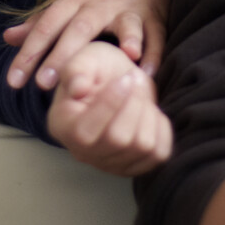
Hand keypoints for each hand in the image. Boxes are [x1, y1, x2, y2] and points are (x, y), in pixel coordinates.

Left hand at [3, 0, 166, 90]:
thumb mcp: (67, 1)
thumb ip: (40, 23)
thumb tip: (7, 38)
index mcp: (73, 0)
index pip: (46, 26)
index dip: (29, 53)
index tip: (13, 82)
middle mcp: (99, 4)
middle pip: (79, 28)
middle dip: (62, 55)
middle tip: (44, 84)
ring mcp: (128, 9)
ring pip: (125, 24)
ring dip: (127, 39)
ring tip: (125, 58)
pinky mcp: (154, 16)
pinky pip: (156, 34)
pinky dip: (155, 51)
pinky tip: (149, 71)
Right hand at [47, 41, 171, 175]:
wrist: (115, 79)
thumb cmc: (97, 69)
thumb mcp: (84, 58)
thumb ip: (76, 70)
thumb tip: (78, 89)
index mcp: (62, 127)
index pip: (85, 132)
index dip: (111, 103)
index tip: (125, 77)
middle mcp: (82, 152)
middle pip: (119, 140)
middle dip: (134, 103)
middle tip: (136, 79)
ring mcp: (109, 163)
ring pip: (143, 146)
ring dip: (149, 112)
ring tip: (141, 93)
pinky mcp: (135, 165)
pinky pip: (159, 153)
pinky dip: (162, 128)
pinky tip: (149, 111)